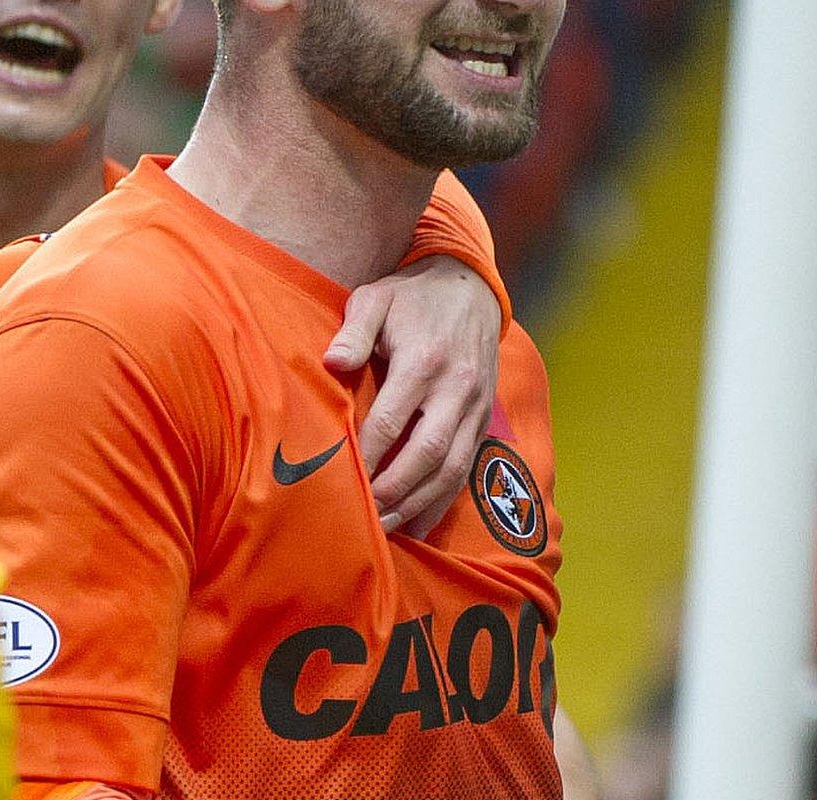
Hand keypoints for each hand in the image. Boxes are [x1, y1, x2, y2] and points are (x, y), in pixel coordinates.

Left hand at [323, 255, 499, 535]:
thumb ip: (354, 330)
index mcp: (425, 361)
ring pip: (451, 468)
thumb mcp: (376, 298)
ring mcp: (475, 407)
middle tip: (364, 516)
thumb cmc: (412, 297)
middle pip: (427, 453)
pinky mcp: (484, 419)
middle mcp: (456, 389)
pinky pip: (466, 468)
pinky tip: (418, 522)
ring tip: (386, 528)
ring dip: (419, 503)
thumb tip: (332, 362)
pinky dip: (443, 500)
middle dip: (394, 490)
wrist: (471, 288)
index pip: (391, 420)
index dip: (367, 454)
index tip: (341, 479)